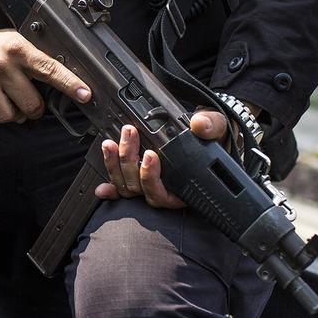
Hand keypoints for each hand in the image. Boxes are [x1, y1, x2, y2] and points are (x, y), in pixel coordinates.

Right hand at [0, 24, 90, 122]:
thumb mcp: (19, 42)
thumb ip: (38, 60)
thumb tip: (66, 83)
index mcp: (18, 50)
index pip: (49, 69)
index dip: (69, 84)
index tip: (85, 94)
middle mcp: (0, 65)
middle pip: (30, 104)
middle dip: (35, 109)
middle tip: (30, 102)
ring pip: (8, 116)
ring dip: (14, 115)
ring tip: (10, 102)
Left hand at [95, 109, 229, 208]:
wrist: (207, 135)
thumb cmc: (211, 137)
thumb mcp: (216, 128)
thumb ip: (211, 126)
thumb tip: (199, 124)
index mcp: (184, 186)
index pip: (164, 193)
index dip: (152, 178)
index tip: (150, 155)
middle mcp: (166, 190)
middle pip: (140, 187)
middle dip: (130, 161)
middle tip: (130, 134)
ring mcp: (149, 186)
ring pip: (127, 187)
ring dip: (115, 166)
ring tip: (112, 143)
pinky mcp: (138, 180)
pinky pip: (122, 189)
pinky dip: (110, 188)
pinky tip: (101, 188)